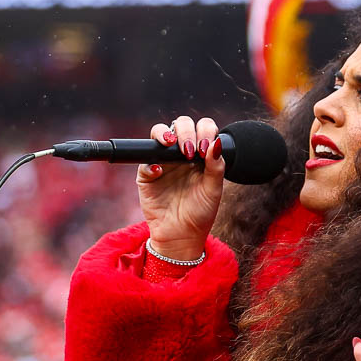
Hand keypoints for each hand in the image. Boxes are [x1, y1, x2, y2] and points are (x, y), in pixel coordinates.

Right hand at [139, 115, 225, 260]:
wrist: (182, 235)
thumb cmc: (200, 212)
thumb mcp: (213, 190)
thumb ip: (216, 166)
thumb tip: (216, 143)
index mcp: (200, 154)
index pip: (202, 129)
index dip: (204, 131)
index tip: (205, 148)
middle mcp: (181, 153)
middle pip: (180, 125)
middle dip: (185, 130)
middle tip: (190, 150)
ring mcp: (162, 162)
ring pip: (158, 134)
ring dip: (164, 134)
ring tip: (171, 145)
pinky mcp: (146, 175)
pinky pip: (144, 162)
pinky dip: (150, 163)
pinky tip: (158, 171)